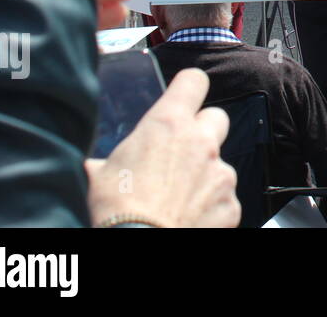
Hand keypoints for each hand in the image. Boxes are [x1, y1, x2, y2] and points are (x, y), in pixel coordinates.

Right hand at [86, 68, 239, 227]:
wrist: (140, 246)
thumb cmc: (116, 212)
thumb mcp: (98, 175)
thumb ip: (110, 157)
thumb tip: (95, 163)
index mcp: (168, 125)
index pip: (194, 81)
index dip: (188, 88)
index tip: (183, 96)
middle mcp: (201, 142)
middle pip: (216, 117)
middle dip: (201, 130)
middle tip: (180, 151)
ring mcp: (221, 173)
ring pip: (220, 161)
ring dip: (204, 172)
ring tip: (178, 194)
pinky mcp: (231, 203)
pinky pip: (225, 196)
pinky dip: (211, 203)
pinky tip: (188, 215)